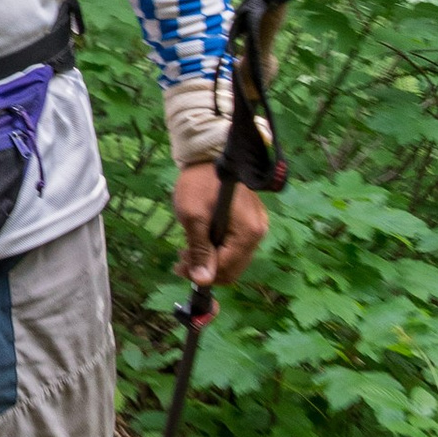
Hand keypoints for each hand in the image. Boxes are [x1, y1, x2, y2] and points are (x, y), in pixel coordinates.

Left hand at [175, 161, 267, 290]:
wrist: (208, 155)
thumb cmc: (199, 183)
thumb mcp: (193, 217)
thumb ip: (200, 250)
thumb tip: (203, 281)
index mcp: (249, 232)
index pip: (226, 269)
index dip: (201, 273)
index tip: (179, 267)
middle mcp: (258, 233)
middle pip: (232, 269)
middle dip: (205, 269)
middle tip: (181, 259)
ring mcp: (256, 227)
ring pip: (233, 260)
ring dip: (209, 260)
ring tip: (187, 249)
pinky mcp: (250, 222)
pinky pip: (234, 247)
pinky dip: (216, 249)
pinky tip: (200, 240)